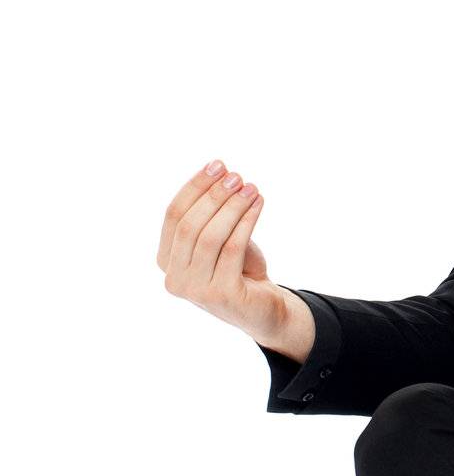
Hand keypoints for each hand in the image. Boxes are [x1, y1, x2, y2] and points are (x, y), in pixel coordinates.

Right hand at [158, 158, 284, 340]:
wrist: (265, 310)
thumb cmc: (241, 271)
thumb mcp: (222, 240)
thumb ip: (213, 217)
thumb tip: (222, 178)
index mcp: (166, 260)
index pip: (173, 216)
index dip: (194, 188)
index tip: (217, 165)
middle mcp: (173, 277)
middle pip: (189, 225)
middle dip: (212, 196)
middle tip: (236, 176)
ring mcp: (194, 289)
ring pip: (210, 237)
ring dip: (231, 207)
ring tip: (251, 188)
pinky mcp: (221, 294)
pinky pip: (232, 249)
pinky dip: (246, 222)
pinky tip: (258, 205)